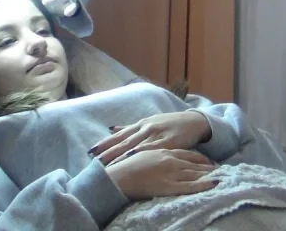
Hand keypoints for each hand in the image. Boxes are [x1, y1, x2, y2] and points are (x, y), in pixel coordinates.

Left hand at [91, 111, 212, 165]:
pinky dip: (141, 153)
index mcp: (140, 124)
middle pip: (124, 141)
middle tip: (94, 160)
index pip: (119, 135)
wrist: (194, 121)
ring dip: (120, 155)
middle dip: (108, 151)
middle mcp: (146, 128)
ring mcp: (156, 134)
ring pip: (135, 146)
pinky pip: (152, 148)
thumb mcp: (149, 123)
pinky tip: (133, 158)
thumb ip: (130, 127)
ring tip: (108, 164)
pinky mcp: (168, 141)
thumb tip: (111, 128)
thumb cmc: (170, 124)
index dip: (105, 143)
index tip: (91, 151)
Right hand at [104, 149, 216, 201]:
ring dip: (209, 173)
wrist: (119, 176)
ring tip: (223, 175)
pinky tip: (216, 184)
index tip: (208, 160)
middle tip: (221, 167)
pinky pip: (191, 185)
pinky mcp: (171, 186)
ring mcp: (171, 172)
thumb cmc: (124, 166)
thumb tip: (147, 153)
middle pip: (193, 162)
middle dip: (207, 165)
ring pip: (195, 172)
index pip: (186, 153)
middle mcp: (170, 159)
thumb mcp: (136, 153)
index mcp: (162, 150)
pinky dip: (205, 184)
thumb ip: (144, 149)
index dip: (198, 157)